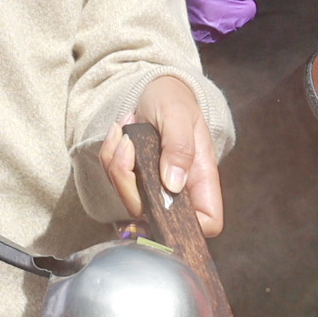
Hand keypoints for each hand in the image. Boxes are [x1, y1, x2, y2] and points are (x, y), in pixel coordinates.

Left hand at [99, 73, 223, 236]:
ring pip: (129, 202)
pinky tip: (119, 134)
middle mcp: (180, 190)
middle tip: (128, 146)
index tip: (162, 197)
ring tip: (124, 134)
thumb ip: (179, 147)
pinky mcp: (135, 182)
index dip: (190, 227)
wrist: (155, 90)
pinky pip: (114, 182)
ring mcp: (156, 189)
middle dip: (130, 184)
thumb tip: (174, 184)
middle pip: (155, 218)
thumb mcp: (178, 115)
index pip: (208, 223)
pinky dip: (109, 156)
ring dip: (117, 166)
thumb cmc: (174, 101)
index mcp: (202, 178)